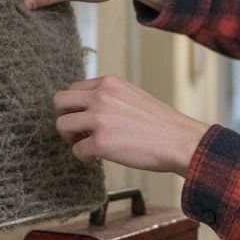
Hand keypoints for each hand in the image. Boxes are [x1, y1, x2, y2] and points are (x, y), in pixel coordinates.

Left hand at [53, 75, 209, 175]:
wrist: (180, 141)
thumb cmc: (161, 124)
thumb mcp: (132, 96)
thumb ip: (110, 97)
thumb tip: (87, 109)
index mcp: (109, 83)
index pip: (73, 88)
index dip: (74, 106)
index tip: (82, 118)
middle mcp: (101, 97)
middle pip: (59, 102)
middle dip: (63, 117)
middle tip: (75, 131)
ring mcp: (100, 119)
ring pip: (62, 125)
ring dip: (70, 138)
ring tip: (85, 145)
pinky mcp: (101, 143)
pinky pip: (77, 150)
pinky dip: (84, 156)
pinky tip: (98, 157)